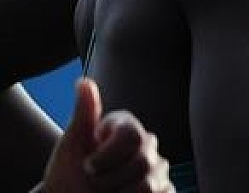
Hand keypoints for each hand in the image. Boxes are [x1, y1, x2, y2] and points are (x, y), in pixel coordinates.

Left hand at [41, 78, 173, 192]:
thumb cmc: (68, 176)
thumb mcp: (71, 146)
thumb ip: (85, 114)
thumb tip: (83, 82)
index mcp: (127, 128)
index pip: (133, 136)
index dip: (107, 156)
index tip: (88, 166)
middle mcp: (148, 145)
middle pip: (142, 163)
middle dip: (110, 181)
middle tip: (93, 185)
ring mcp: (159, 169)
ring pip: (150, 186)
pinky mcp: (165, 191)